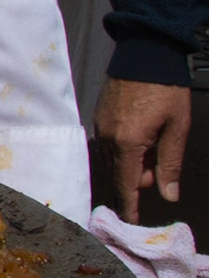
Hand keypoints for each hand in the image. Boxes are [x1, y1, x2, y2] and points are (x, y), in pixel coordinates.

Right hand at [95, 75, 191, 222]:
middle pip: (119, 173)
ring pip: (113, 158)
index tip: (130, 223)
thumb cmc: (165, 89)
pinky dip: (123, 150)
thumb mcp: (177, 128)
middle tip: (158, 174)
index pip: (127, 183)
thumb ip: (171, 163)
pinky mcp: (99, 115)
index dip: (130, 206)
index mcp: (127, 142)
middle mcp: (108, 137)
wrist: (145, 54)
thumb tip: (168, 193)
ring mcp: (100, 125)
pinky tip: (140, 140)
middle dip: (137, 181)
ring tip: (152, 154)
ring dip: (131, 165)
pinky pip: (108, 143)